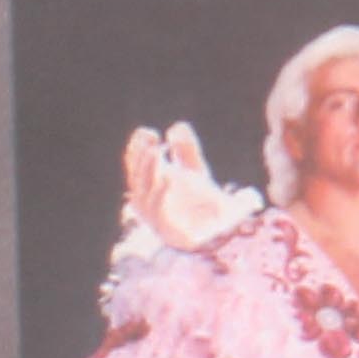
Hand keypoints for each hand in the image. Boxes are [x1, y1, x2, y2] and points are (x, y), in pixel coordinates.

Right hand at [121, 122, 240, 250]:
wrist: (223, 231)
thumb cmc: (204, 202)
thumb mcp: (196, 171)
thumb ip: (187, 150)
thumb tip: (178, 126)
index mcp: (150, 183)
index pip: (135, 163)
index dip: (138, 147)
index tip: (148, 132)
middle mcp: (147, 199)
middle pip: (136, 175)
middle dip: (142, 155)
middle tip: (152, 138)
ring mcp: (153, 215)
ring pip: (142, 190)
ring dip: (148, 169)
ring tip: (157, 150)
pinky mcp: (165, 229)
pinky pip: (157, 211)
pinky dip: (161, 193)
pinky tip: (169, 177)